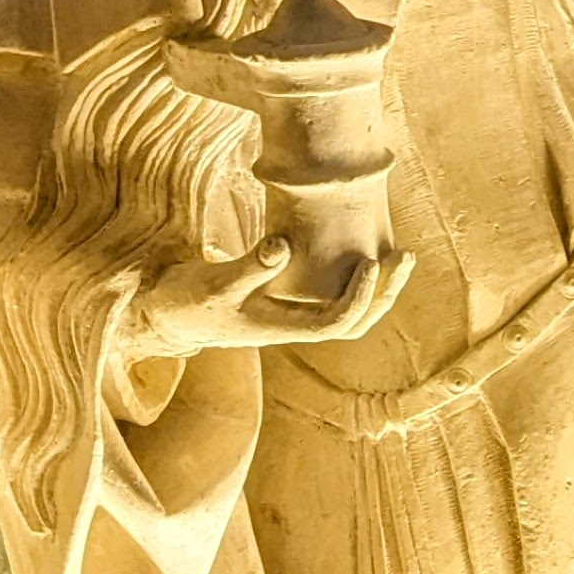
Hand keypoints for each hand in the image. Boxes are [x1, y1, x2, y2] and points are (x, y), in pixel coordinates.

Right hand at [123, 240, 411, 361]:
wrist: (167, 312)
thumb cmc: (188, 299)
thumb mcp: (215, 282)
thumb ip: (249, 266)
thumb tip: (283, 246)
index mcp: (282, 328)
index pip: (337, 321)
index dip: (360, 296)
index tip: (371, 262)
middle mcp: (294, 326)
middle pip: (355, 323)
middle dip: (385, 294)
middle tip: (405, 257)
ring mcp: (293, 316)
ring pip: (349, 312)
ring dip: (378, 288)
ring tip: (400, 255)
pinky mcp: (288, 301)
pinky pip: (334, 296)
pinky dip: (355, 279)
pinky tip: (366, 250)